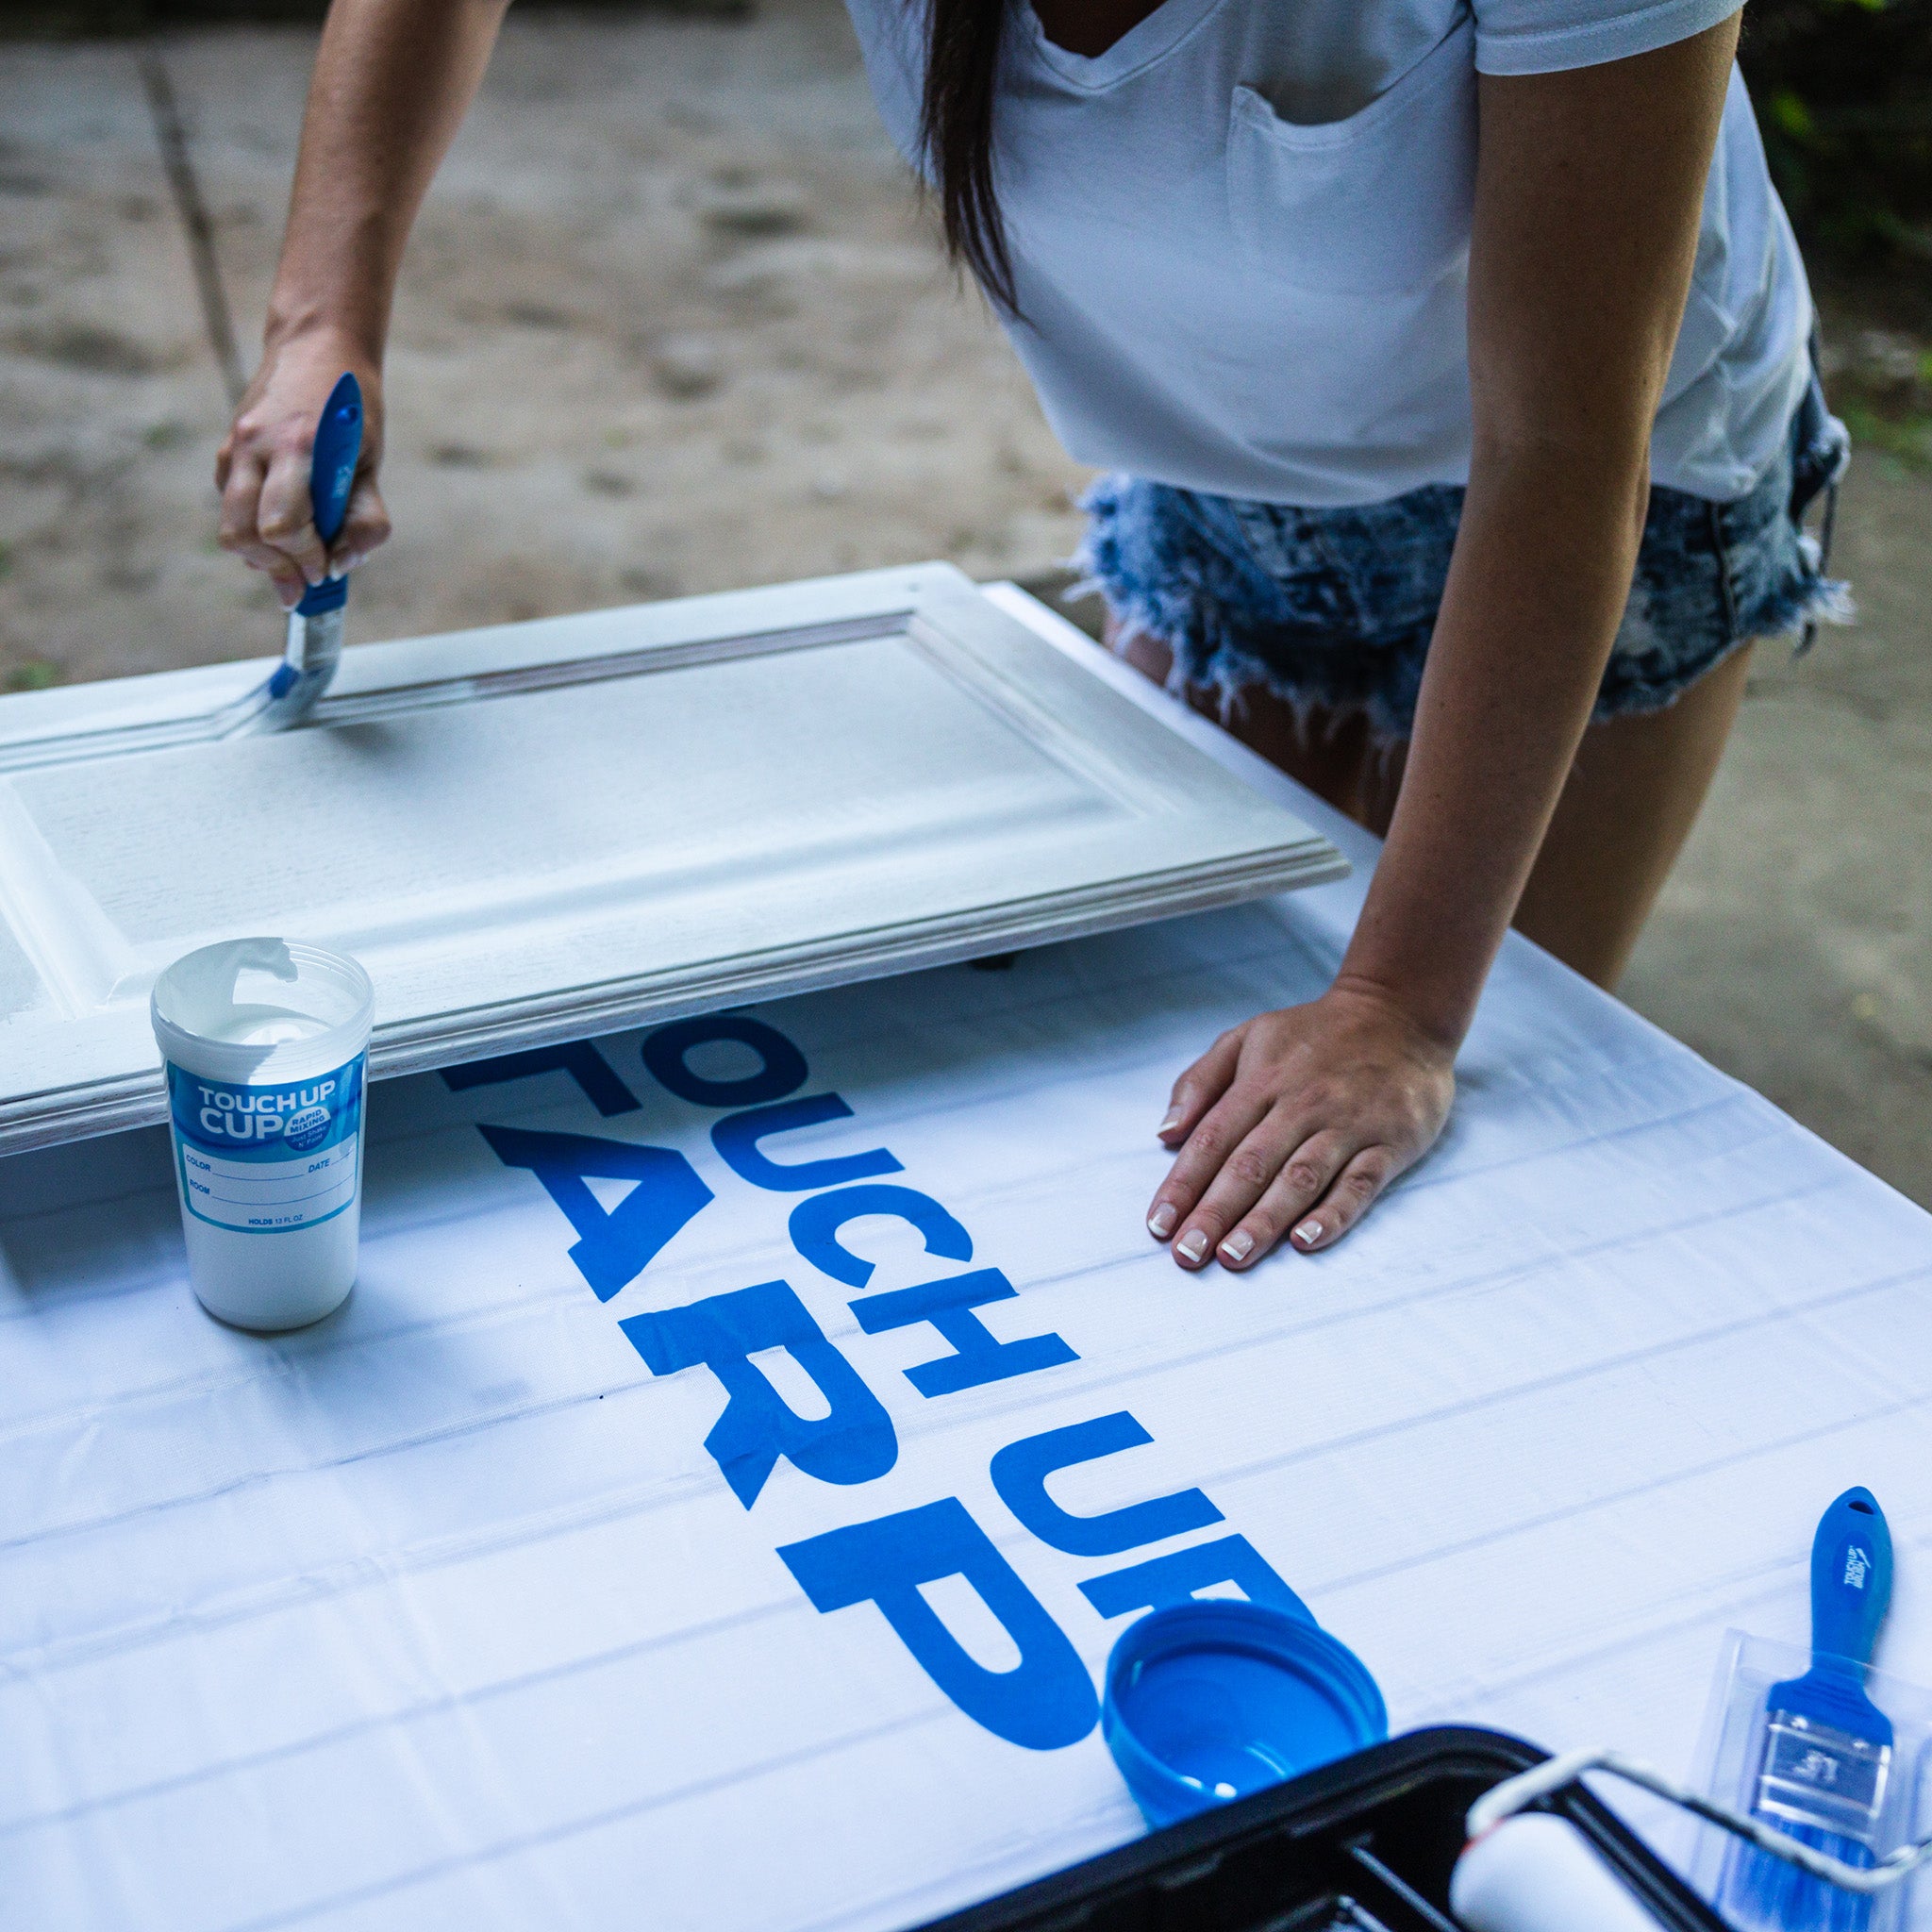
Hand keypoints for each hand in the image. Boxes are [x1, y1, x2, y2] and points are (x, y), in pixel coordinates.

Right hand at [216, 328, 388, 610]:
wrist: (317, 347)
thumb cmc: (352, 408)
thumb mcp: (372, 460)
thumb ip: (364, 516)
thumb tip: (342, 565)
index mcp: (298, 447)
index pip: (283, 527)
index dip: (304, 559)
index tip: (326, 570)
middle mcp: (256, 446)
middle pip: (242, 533)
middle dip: (276, 566)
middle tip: (306, 579)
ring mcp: (235, 446)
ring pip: (230, 524)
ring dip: (260, 555)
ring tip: (294, 561)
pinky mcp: (228, 449)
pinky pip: (231, 505)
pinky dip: (254, 528)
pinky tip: (284, 527)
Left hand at [1146, 980, 1455, 1269]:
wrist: (1400, 1014)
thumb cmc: (1314, 1034)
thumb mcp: (1247, 1037)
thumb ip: (1200, 1082)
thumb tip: (1165, 1133)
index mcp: (1261, 1083)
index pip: (1212, 1141)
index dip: (1183, 1185)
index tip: (1158, 1225)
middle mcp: (1301, 1106)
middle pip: (1250, 1166)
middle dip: (1214, 1213)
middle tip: (1188, 1253)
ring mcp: (1347, 1126)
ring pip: (1299, 1179)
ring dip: (1264, 1221)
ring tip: (1233, 1256)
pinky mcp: (1389, 1143)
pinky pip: (1359, 1184)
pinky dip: (1333, 1214)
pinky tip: (1305, 1241)